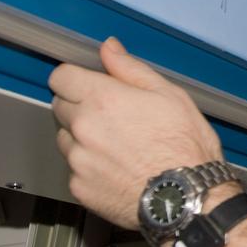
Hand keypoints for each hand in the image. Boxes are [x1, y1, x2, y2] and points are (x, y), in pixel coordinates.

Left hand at [50, 37, 223, 228]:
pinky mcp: (79, 187)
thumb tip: (109, 48)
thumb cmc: (185, 147)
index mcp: (103, 100)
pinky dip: (89, 167)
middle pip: (60, 106)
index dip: (76, 78)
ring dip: (82, 138)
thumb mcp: (169, 95)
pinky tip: (117, 169)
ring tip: (118, 146)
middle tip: (112, 116)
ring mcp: (78, 160)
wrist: (186, 198)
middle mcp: (84, 128)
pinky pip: (75, 170)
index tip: (88, 84)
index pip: (61, 77)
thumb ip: (130, 69)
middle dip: (80, 106)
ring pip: (66, 139)